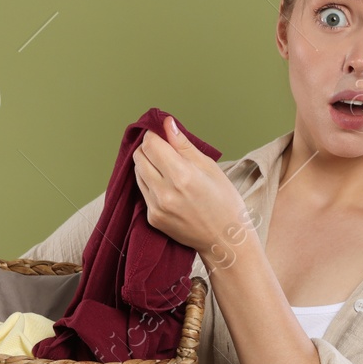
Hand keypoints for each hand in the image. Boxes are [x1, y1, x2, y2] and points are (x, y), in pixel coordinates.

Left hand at [131, 116, 247, 255]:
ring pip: (138, 174)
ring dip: (147, 165)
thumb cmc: (224, 201)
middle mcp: (165, 192)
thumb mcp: (209, 167)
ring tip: (167, 168)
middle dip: (149, 148)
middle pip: (140, 157)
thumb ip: (183, 145)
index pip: (151, 144)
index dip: (154, 135)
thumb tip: (167, 124)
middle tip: (164, 150)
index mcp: (182, 176)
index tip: (162, 135)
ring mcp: (156, 207)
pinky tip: (167, 185)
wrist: (225, 239)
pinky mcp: (153, 218)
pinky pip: (143, 191)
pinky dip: (150, 183)